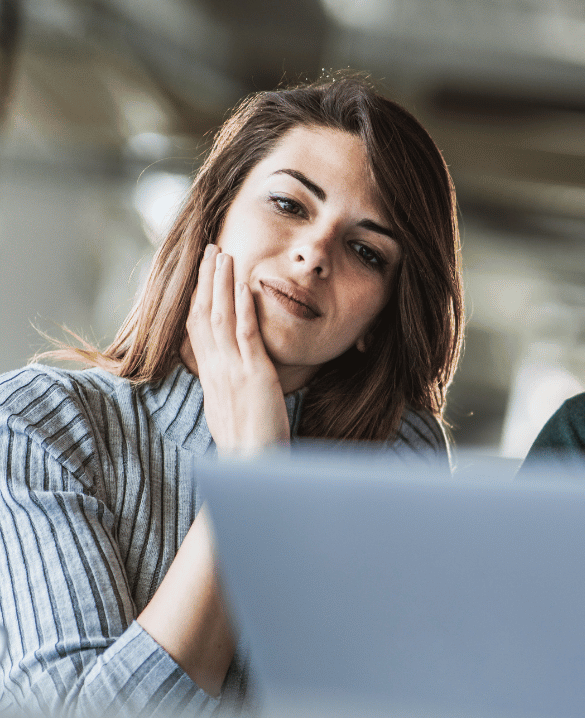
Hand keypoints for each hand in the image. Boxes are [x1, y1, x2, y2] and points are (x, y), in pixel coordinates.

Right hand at [181, 244, 288, 455]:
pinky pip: (245, 334)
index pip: (197, 329)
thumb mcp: (229, 411)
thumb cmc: (247, 445)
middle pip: (203, 314)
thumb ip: (227, 390)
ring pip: (220, 317)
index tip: (200, 276)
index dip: (197, 298)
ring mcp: (233, 370)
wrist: (251, 466)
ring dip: (221, 283)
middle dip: (206, 280)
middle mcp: (216, 369)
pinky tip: (243, 285)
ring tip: (223, 254)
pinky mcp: (254, 374)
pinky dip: (242, 307)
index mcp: (210, 376)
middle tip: (209, 250)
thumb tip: (226, 381)